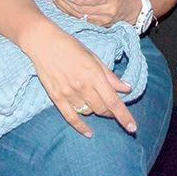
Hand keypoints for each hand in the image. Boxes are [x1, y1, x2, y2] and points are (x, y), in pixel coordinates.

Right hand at [24, 23, 136, 137]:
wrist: (44, 43)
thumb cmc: (71, 46)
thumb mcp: (94, 57)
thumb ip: (110, 76)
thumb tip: (127, 89)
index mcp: (94, 74)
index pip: (113, 101)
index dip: (124, 116)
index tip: (132, 127)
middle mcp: (82, 86)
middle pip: (102, 109)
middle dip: (110, 112)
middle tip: (112, 108)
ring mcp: (68, 93)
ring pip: (88, 112)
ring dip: (96, 111)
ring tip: (96, 103)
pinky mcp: (56, 97)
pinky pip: (71, 117)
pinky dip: (81, 127)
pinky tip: (89, 133)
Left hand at [53, 0, 138, 26]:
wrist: (130, 9)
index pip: (92, 0)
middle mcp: (107, 10)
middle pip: (81, 8)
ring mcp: (101, 19)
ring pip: (78, 15)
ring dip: (64, 5)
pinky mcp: (97, 24)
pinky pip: (79, 19)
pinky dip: (68, 11)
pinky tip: (60, 2)